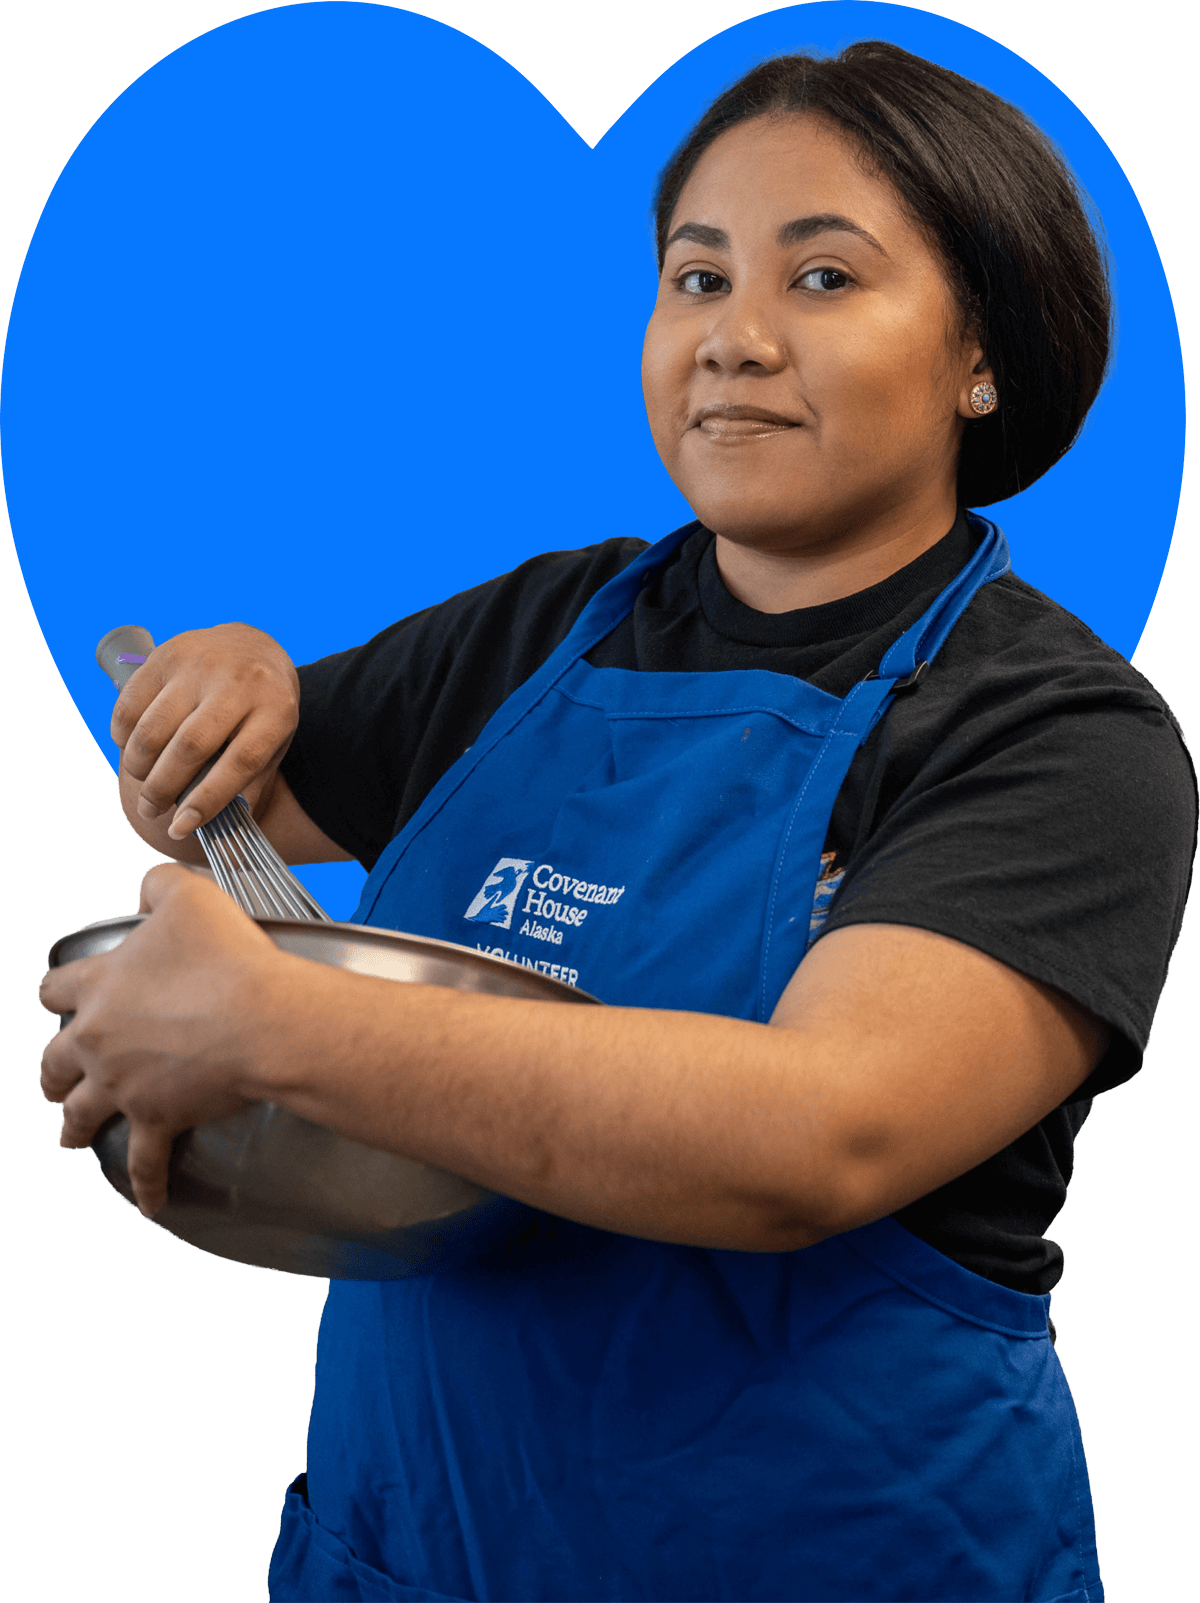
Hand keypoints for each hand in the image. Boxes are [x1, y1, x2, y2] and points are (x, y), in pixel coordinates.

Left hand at [38, 863, 290, 1216]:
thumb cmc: (229, 956)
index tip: (61, 997)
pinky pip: (144, 1162)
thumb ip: (157, 886)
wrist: (262, 1018)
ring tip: (71, 1134)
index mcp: (100, 986)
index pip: (56, 988)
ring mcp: (123, 1084)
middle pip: (53, 1060)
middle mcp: (99, 1039)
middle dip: (52, 1069)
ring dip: (72, 1124)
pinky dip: (147, 1186)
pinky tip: (149, 1203)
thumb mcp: (189, 896)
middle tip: (56, 1076)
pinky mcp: (157, 1119)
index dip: (58, 992)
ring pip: (79, 1113)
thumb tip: (145, 890)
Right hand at [113, 622, 299, 839]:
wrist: (252, 647)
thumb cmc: (261, 710)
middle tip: (152, 810)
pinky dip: (123, 735)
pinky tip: (132, 750)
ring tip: (143, 786)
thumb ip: (248, 783)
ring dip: (140, 767)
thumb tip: (215, 832)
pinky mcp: (166, 655)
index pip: (240, 761)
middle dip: (163, 788)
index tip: (183, 827)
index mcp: (275, 710)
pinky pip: (131, 704)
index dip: (208, 800)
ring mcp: (200, 665)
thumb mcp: (272, 743)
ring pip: (154, 728)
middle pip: (191, 746)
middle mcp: (238, 683)